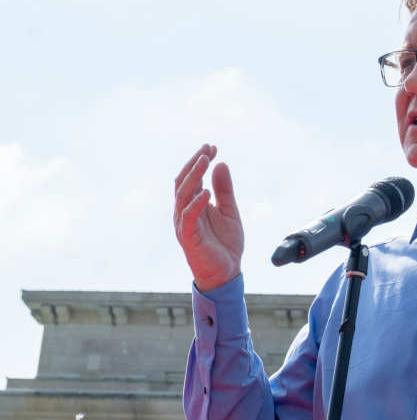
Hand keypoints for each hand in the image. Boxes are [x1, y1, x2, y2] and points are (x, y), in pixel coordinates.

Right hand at [173, 144, 244, 290]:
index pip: (192, 178)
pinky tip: (207, 192)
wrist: (227, 272)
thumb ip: (225, 190)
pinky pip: (188, 218)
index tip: (213, 146)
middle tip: (208, 148)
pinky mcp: (188, 237)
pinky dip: (196, 204)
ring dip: (194, 176)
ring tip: (205, 161)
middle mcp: (185, 212)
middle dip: (194, 163)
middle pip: (183, 182)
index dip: (200, 161)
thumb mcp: (230, 212)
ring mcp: (184, 224)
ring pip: (182, 195)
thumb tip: (221, 164)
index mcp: (194, 205)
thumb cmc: (225, 244)